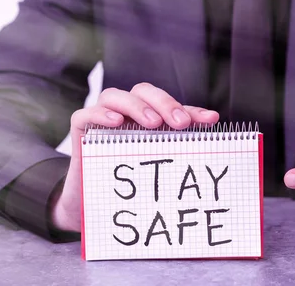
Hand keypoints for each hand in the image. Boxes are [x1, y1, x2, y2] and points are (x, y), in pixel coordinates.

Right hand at [50, 83, 219, 231]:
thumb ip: (181, 143)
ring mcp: (101, 116)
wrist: (94, 202)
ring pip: (115, 95)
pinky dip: (102, 114)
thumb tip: (212, 124)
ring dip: (136, 106)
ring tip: (153, 123)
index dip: (190, 110)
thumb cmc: (131, 176)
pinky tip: (116, 123)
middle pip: (144, 91)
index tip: (210, 120)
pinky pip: (86, 114)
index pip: (169, 104)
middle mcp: (125, 109)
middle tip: (181, 124)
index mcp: (146, 114)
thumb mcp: (158, 160)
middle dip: (165, 103)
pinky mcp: (81, 127)